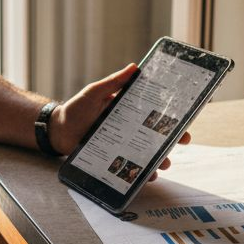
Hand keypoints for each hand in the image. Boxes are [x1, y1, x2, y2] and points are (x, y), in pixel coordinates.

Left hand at [52, 64, 191, 180]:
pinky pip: (131, 168)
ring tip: (164, 163)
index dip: (171, 116)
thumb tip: (134, 67)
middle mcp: (129, 129)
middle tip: (183, 141)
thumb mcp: (95, 92)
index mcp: (128, 111)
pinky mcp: (114, 159)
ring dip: (159, 159)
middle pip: (155, 135)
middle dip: (172, 139)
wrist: (58, 131)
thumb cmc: (76, 109)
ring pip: (147, 153)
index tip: (185, 118)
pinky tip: (147, 176)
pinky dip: (141, 173)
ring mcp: (123, 145)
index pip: (154, 113)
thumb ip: (113, 82)